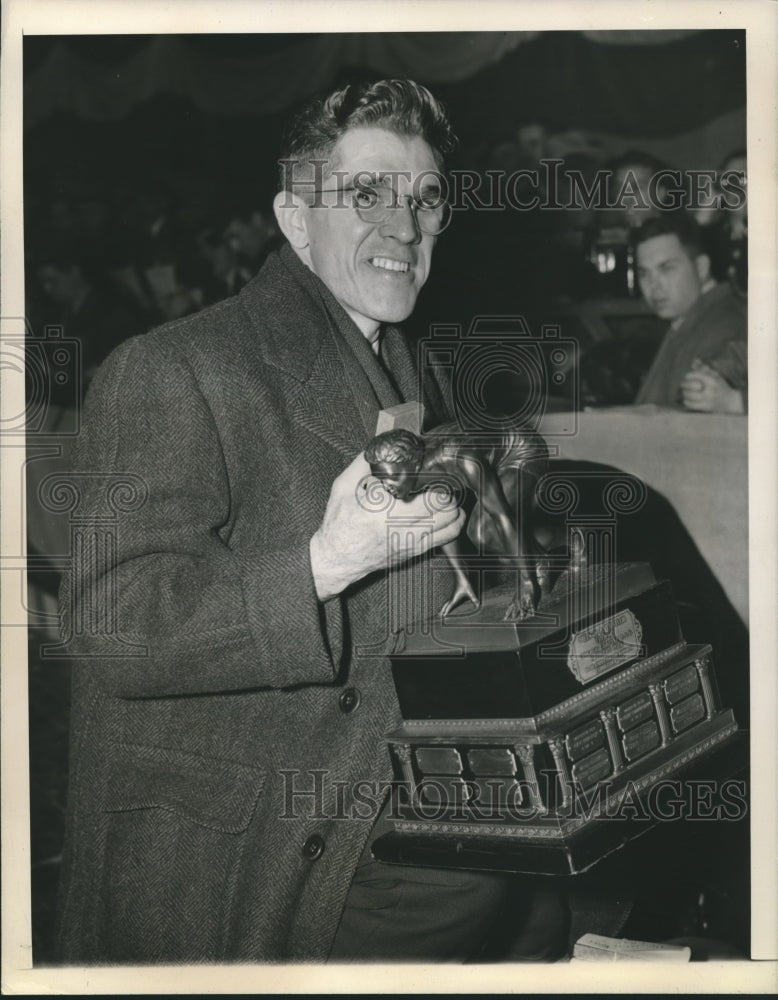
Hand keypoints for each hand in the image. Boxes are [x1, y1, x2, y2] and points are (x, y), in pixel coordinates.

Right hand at [310, 453, 465, 600]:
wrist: (337, 558)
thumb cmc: (339, 524)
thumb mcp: (343, 487)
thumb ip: (361, 464)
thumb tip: (377, 446)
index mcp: (385, 511)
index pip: (429, 497)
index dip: (438, 482)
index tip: (435, 472)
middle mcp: (402, 528)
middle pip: (446, 509)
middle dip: (448, 493)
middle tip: (443, 484)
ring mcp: (411, 542)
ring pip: (451, 525)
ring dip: (453, 509)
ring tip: (447, 499)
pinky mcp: (414, 552)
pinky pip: (445, 539)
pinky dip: (452, 525)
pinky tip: (448, 517)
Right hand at [439, 578, 479, 617]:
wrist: (460, 575)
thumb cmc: (464, 583)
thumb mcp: (470, 591)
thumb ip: (473, 598)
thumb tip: (478, 604)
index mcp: (454, 598)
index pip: (449, 606)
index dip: (446, 611)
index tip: (443, 615)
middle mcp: (452, 596)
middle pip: (446, 604)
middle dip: (443, 609)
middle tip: (440, 614)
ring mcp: (452, 594)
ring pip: (447, 601)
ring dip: (445, 605)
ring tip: (442, 609)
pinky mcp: (454, 591)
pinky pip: (449, 599)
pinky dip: (447, 602)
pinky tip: (449, 602)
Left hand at [679, 360, 744, 413]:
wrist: (730, 402)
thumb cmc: (719, 386)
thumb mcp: (714, 375)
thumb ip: (703, 368)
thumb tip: (694, 361)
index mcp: (713, 380)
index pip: (696, 375)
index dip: (689, 375)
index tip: (687, 376)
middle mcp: (710, 390)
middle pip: (691, 385)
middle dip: (684, 384)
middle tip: (682, 384)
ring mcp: (708, 400)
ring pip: (689, 395)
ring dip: (684, 393)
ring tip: (684, 391)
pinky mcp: (705, 408)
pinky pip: (691, 404)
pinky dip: (686, 401)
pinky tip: (686, 399)